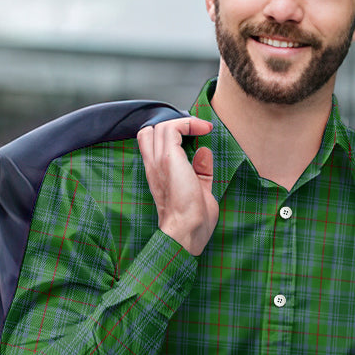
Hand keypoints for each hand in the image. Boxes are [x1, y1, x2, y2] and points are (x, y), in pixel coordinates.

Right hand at [137, 116, 216, 255]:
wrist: (187, 230)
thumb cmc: (193, 221)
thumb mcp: (200, 190)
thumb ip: (200, 171)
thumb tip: (204, 152)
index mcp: (157, 175)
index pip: (150, 144)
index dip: (169, 135)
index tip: (194, 136)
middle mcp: (153, 166)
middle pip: (149, 131)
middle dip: (172, 126)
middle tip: (195, 132)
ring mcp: (158, 161)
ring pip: (161, 126)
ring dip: (183, 123)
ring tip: (202, 128)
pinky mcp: (168, 159)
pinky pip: (172, 128)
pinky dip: (188, 124)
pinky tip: (203, 129)